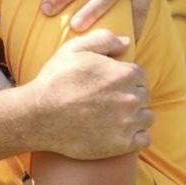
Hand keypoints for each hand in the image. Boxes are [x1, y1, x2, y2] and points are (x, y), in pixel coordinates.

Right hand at [29, 29, 151, 158]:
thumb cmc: (55, 80)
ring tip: (114, 117)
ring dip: (135, 116)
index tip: (110, 84)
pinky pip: (144, 140)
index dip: (124, 78)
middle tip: (109, 101)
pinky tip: (119, 132)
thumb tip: (126, 42)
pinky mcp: (121, 144)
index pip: (139, 75)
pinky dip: (135, 136)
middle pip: (143, 95)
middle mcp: (130, 98)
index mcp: (124, 73)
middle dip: (130, 96)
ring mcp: (127, 122)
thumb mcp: (74, 49)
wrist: (39, 115)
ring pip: (146, 117)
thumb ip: (103, 40)